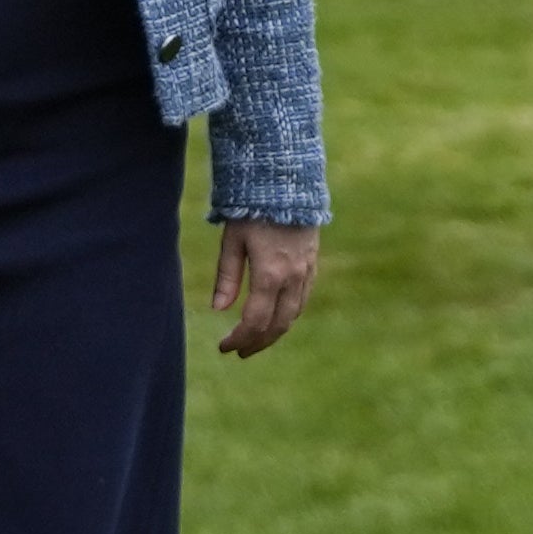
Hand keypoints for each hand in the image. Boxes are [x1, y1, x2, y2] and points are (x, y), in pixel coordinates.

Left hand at [208, 219, 318, 357]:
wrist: (288, 181)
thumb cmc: (253, 208)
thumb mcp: (233, 240)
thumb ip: (227, 276)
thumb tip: (219, 310)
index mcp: (270, 274)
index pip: (255, 321)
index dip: (239, 339)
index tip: (224, 347)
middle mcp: (292, 278)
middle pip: (277, 325)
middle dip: (257, 343)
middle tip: (239, 351)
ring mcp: (307, 271)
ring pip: (293, 315)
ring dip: (274, 332)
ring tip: (255, 340)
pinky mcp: (312, 263)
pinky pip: (303, 299)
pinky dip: (288, 315)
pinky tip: (275, 317)